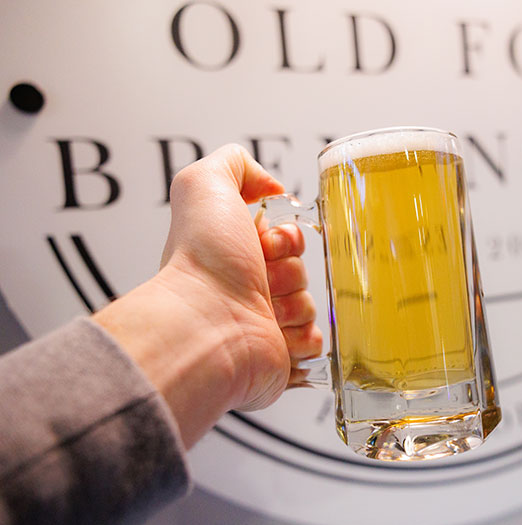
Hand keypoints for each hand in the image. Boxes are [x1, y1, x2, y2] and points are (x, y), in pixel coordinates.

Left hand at [94, 144, 321, 447]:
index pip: (288, 239)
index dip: (286, 238)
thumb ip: (234, 164)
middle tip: (261, 278)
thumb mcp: (204, 184)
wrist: (207, 326)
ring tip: (263, 310)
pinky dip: (302, 337)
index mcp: (233, 256)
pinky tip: (276, 335)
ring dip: (295, 304)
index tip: (267, 242)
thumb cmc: (201, 264)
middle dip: (290, 270)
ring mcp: (264, 326)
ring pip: (312, 305)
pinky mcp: (279, 358)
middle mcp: (246, 290)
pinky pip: (316, 341)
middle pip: (302, 271)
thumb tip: (270, 186)